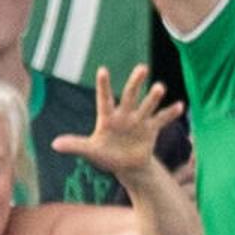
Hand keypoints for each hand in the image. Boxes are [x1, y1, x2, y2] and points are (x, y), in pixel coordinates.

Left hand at [54, 64, 183, 181]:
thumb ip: (75, 145)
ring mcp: (139, 120)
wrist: (127, 165)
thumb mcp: (91, 151)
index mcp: (108, 117)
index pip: (104, 99)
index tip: (102, 70)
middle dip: (136, 82)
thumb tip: (54, 144)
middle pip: (130, 95)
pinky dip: (170, 113)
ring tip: (160, 87)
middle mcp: (124, 114)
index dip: (104, 85)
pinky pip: (161, 119)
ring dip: (153, 97)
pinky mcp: (151, 129)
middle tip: (142, 68)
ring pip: (147, 105)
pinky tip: (180, 105)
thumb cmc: (106, 156)